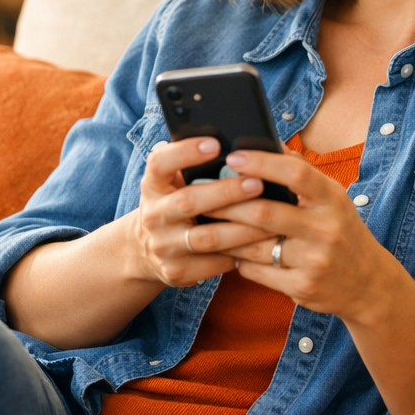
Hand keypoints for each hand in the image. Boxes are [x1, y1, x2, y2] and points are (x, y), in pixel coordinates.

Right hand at [128, 137, 275, 288]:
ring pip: (206, 237)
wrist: (144, 250)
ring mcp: (163, 246)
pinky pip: (213, 263)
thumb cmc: (173, 203)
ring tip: (270, 219)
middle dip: (226, 193)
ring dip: (241, 229)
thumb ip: (190, 163)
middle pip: (188, 201)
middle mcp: (153, 215)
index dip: (185, 152)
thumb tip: (234, 143)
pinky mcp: (176, 271)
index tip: (215, 143)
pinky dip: (238, 254)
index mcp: (152, 185)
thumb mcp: (171, 181)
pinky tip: (260, 245)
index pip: (160, 163)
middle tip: (257, 184)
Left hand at [207, 149, 396, 322]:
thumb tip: (268, 139)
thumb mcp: (332, 198)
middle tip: (200, 195)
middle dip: (228, 204)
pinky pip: (257, 272)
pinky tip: (228, 251)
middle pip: (265, 212)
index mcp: (332, 199)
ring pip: (255, 245)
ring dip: (225, 235)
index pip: (296, 174)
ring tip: (204, 223)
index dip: (262, 163)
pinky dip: (238, 260)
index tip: (233, 156)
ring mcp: (314, 261)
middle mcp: (326, 229)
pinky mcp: (303, 288)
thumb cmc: (341, 230)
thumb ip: (301, 172)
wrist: (369, 284)